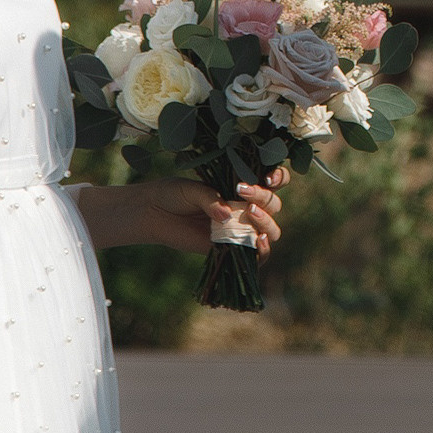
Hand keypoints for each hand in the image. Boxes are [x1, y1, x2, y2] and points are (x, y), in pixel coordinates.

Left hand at [133, 174, 286, 256]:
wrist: (154, 213)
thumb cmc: (174, 194)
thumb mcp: (192, 190)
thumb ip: (211, 199)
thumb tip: (226, 216)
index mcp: (241, 186)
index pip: (273, 181)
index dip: (279, 178)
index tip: (268, 177)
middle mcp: (245, 207)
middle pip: (274, 205)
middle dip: (265, 198)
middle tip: (243, 192)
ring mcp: (241, 228)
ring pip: (271, 229)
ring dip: (266, 222)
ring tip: (250, 213)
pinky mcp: (232, 249)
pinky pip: (257, 254)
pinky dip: (264, 250)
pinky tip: (259, 241)